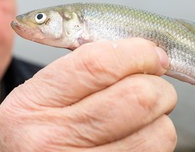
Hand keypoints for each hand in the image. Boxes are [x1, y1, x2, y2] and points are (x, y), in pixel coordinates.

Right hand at [0, 38, 176, 150]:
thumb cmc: (35, 134)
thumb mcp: (36, 98)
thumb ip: (77, 70)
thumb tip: (142, 51)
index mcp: (33, 103)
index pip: (98, 64)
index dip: (137, 53)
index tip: (150, 53)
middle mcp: (52, 137)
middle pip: (137, 97)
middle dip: (158, 86)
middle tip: (152, 86)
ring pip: (158, 131)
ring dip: (160, 118)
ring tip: (139, 119)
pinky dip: (156, 142)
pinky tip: (134, 139)